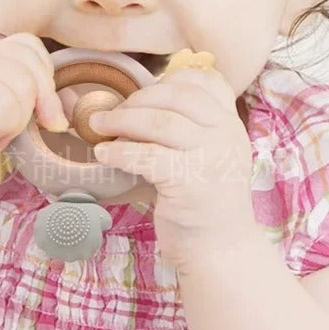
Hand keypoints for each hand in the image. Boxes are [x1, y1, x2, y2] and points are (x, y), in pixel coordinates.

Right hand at [0, 33, 69, 198]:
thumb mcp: (14, 117)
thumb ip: (39, 99)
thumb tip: (74, 99)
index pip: (30, 45)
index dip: (42, 78)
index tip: (32, 112)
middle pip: (32, 64)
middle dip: (36, 103)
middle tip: (13, 130)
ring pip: (24, 85)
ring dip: (18, 121)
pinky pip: (8, 105)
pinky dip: (6, 129)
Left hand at [89, 65, 257, 271]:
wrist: (221, 251)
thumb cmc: (203, 200)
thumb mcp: (207, 154)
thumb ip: (188, 127)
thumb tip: (136, 101)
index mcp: (231, 124)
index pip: (206, 80)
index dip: (170, 78)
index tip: (144, 89)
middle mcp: (226, 135)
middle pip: (176, 96)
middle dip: (136, 99)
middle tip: (109, 112)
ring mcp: (211, 157)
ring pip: (159, 122)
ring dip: (121, 120)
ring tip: (97, 125)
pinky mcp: (190, 182)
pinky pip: (147, 156)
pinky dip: (120, 151)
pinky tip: (103, 153)